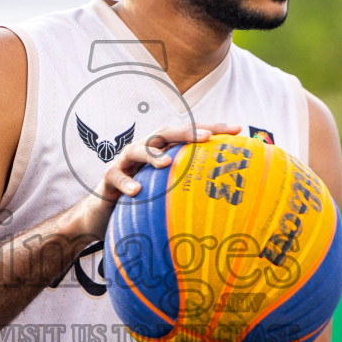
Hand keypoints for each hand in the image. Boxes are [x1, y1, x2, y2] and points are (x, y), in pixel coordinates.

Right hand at [68, 122, 240, 239]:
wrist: (104, 212)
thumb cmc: (144, 200)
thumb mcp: (169, 191)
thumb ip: (192, 187)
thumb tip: (231, 197)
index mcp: (163, 149)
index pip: (189, 135)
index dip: (213, 128)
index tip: (237, 129)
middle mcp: (145, 150)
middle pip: (165, 133)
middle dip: (186, 132)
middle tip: (206, 137)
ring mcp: (125, 162)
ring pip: (137, 149)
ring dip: (152, 154)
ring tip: (167, 163)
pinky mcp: (108, 178)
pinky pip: (116, 176)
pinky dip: (126, 183)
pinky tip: (136, 191)